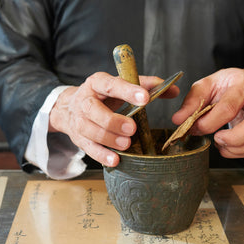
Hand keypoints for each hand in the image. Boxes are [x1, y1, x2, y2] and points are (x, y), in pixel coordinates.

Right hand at [49, 72, 178, 166]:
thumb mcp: (121, 85)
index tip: (145, 98)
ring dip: (108, 138)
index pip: (110, 85)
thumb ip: (147, 86)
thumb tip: (173, 90)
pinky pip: (88, 148)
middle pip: (93, 110)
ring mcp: (79, 120)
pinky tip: (115, 160)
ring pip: (89, 130)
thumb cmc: (103, 96)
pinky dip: (102, 155)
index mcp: (97, 83)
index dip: (127, 91)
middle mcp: (85, 101)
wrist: (69, 108)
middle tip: (132, 128)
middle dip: (113, 120)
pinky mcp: (78, 138)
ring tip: (127, 144)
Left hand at [171, 68, 243, 157]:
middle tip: (216, 139)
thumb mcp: (206, 85)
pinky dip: (238, 152)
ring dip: (235, 147)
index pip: (229, 106)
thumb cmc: (225, 85)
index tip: (195, 127)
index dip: (210, 122)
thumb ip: (192, 101)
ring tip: (219, 142)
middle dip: (232, 138)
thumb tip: (178, 120)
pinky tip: (226, 146)